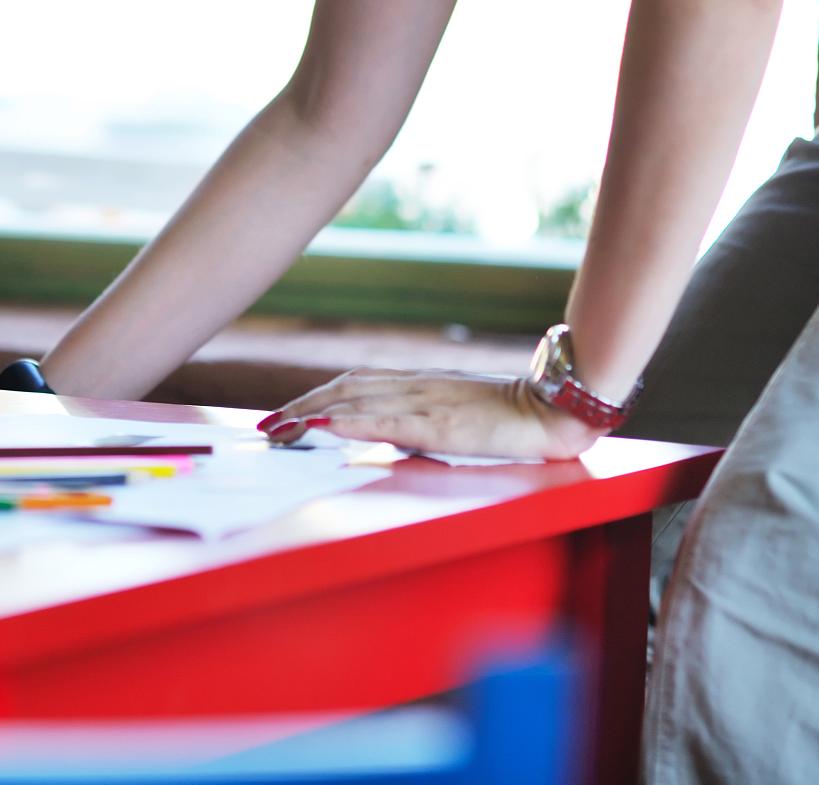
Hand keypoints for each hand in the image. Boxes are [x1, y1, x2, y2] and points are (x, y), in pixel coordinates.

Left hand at [258, 368, 604, 459]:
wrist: (550, 410)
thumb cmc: (509, 416)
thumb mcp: (454, 415)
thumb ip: (419, 420)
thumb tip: (385, 433)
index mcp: (418, 384)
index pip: (354, 384)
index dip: (315, 396)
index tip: (284, 413)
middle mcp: (416, 387)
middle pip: (345, 390)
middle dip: (301, 405)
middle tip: (268, 425)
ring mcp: (427, 403)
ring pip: (358, 401)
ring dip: (313, 412)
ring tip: (281, 426)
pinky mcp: (441, 424)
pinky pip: (388, 421)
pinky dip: (352, 422)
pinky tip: (326, 426)